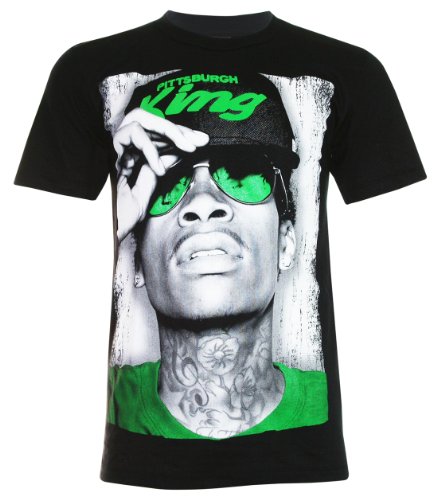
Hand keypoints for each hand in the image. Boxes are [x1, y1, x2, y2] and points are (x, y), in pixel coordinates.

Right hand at [113, 108, 209, 241]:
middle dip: (179, 128)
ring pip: (141, 118)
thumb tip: (177, 152)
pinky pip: (130, 134)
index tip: (201, 141)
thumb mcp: (145, 190)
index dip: (179, 134)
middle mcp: (119, 146)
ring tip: (188, 148)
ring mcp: (111, 147)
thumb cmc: (119, 216)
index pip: (156, 133)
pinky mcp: (105, 150)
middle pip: (150, 121)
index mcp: (128, 153)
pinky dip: (149, 147)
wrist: (101, 232)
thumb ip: (157, 168)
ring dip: (169, 131)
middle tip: (201, 141)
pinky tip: (160, 167)